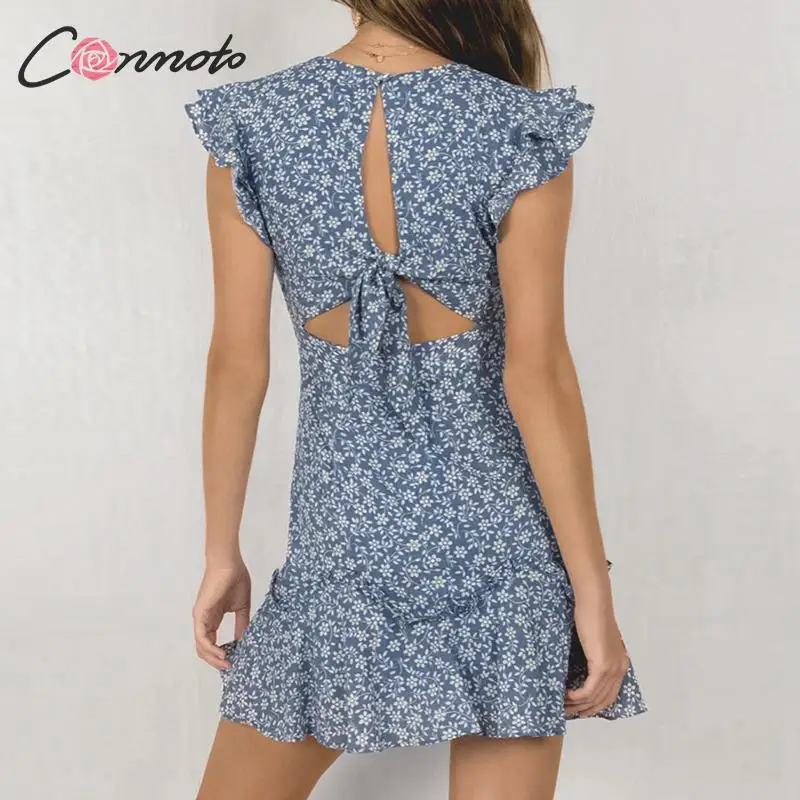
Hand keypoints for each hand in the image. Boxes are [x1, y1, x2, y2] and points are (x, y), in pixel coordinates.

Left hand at [192, 556, 250, 669]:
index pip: (212, 643)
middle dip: (217, 661)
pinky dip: (210, 648)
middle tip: (231, 666)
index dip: (221, 654)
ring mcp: (200, 618)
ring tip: (228, 663)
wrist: (229, 564)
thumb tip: (244, 642)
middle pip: (204, 649)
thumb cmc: (235, 579)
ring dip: (213, 658)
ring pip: (201, 647)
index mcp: (213, 618)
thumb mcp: (242, 607)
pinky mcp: (200, 615)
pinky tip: (222, 653)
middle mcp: (204, 621)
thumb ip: (242, 624)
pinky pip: (201, 637)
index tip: (234, 661)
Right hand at [565, 594, 629, 717]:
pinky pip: (589, 690)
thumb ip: (594, 654)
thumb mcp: (595, 640)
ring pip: (595, 698)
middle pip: (603, 701)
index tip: (578, 708)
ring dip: (578, 704)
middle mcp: (620, 669)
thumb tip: (581, 668)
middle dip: (585, 710)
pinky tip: (567, 695)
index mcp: (620, 664)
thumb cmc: (591, 615)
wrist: (594, 602)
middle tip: (567, 711)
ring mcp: (612, 668)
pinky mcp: (601, 665)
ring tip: (562, 704)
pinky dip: (578, 696)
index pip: (609, 696)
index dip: (594, 706)